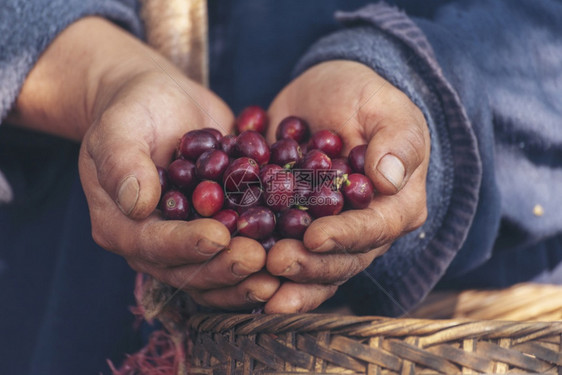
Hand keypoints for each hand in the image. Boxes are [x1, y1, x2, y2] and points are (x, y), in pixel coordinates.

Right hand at [12, 17, 278, 309]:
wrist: (162, 103)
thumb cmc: (134, 109)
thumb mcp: (119, 127)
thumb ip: (123, 164)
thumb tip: (138, 204)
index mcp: (121, 225)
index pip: (153, 244)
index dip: (186, 245)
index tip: (219, 237)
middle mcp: (153, 243)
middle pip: (189, 269)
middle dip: (225, 266)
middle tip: (260, 259)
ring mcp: (188, 240)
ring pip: (216, 269)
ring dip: (248, 275)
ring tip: (280, 270)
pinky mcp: (217, 229)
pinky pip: (238, 250)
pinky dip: (264, 254)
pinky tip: (293, 251)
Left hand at [264, 60, 428, 312]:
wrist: (324, 97)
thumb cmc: (363, 98)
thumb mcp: (385, 107)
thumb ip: (396, 140)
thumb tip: (388, 179)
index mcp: (396, 205)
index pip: (374, 229)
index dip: (345, 237)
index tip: (314, 237)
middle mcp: (365, 230)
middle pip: (342, 260)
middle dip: (309, 265)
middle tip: (276, 262)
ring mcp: (329, 234)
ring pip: (312, 268)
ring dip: (286, 280)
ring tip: (257, 279)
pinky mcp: (297, 230)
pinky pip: (283, 252)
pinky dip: (261, 264)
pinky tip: (237, 271)